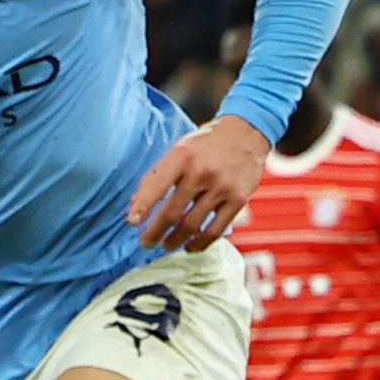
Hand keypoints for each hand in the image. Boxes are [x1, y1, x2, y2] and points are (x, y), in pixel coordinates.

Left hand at [127, 116, 272, 251]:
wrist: (246, 133)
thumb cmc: (206, 144)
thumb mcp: (179, 149)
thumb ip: (158, 175)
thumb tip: (136, 205)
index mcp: (182, 156)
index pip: (157, 186)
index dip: (143, 206)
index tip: (132, 222)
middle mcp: (202, 172)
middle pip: (173, 212)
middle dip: (155, 232)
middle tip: (146, 242)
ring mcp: (222, 188)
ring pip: (192, 225)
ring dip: (174, 240)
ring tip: (165, 245)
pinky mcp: (238, 200)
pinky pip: (215, 230)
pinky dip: (199, 243)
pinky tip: (189, 246)